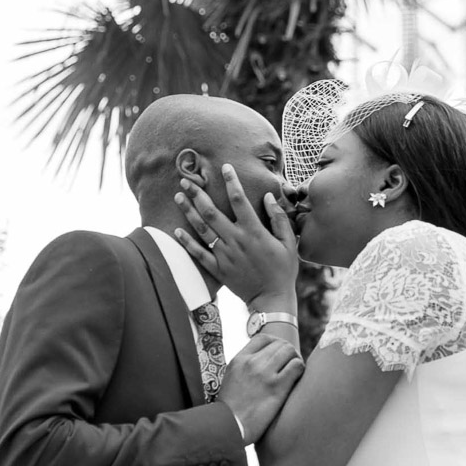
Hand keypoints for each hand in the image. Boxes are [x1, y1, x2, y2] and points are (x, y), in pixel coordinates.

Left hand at [174, 165, 298, 308]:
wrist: (272, 299)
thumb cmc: (283, 270)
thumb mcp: (289, 242)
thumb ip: (278, 218)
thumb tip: (268, 196)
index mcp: (254, 232)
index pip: (240, 200)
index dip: (231, 182)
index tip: (225, 167)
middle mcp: (236, 240)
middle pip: (212, 212)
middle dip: (198, 194)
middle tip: (186, 180)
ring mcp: (225, 255)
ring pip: (202, 229)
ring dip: (188, 212)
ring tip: (178, 197)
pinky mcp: (218, 269)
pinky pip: (199, 253)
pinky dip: (187, 242)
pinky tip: (176, 230)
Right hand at [218, 335, 303, 443]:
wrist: (228, 427)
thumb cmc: (230, 410)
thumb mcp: (231, 379)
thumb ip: (245, 367)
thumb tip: (263, 361)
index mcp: (239, 360)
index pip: (263, 338)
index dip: (276, 343)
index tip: (280, 353)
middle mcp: (252, 362)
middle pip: (280, 344)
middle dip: (288, 352)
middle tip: (291, 363)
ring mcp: (265, 373)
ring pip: (290, 351)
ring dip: (296, 359)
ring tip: (295, 370)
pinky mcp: (276, 387)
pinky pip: (296, 366)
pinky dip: (300, 369)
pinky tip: (297, 378)